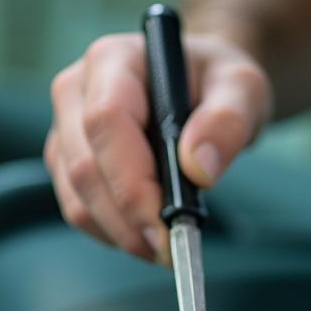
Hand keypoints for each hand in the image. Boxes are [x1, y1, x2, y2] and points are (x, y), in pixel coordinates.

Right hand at [45, 31, 271, 259]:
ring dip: (120, 233)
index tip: (166, 226)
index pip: (107, 122)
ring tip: (165, 246)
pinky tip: (147, 236)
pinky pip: (78, 210)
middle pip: (85, 168)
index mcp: (114, 60)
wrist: (202, 88)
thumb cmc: (217, 84)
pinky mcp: (69, 162)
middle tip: (172, 250)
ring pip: (76, 197)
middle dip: (128, 220)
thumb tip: (200, 168)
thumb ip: (228, 121)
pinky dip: (112, 233)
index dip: (132, 182)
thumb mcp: (242, 89)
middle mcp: (77, 91)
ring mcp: (67, 129)